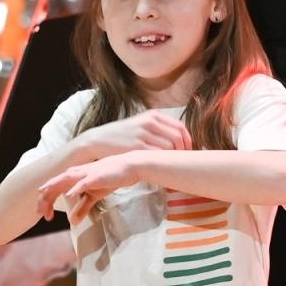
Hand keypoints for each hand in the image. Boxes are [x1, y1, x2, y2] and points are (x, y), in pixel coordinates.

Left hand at [37, 153, 143, 224]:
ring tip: (45, 201)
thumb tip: (73, 223)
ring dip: (54, 190)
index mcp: (74, 178)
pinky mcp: (96, 176)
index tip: (45, 216)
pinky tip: (69, 194)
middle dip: (45, 199)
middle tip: (39, 213)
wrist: (128, 167)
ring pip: (64, 180)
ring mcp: (85, 173)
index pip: (55, 188)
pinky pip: (84, 182)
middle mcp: (76, 173)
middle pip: (55, 185)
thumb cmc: (110, 179)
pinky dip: (76, 187)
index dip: (47, 202)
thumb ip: (82, 208)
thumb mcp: (94, 196)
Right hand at [73, 111, 190, 161]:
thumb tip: (179, 142)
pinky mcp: (137, 147)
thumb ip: (158, 129)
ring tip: (171, 167)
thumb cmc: (121, 136)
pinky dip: (162, 163)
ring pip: (169, 148)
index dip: (188, 141)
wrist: (98, 140)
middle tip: (181, 163)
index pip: (180, 127)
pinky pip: (158, 156)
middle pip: (177, 138)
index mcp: (153, 115)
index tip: (187, 152)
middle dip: (183, 152)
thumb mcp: (140, 124)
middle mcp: (150, 122)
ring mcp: (143, 134)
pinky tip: (161, 169)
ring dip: (173, 159)